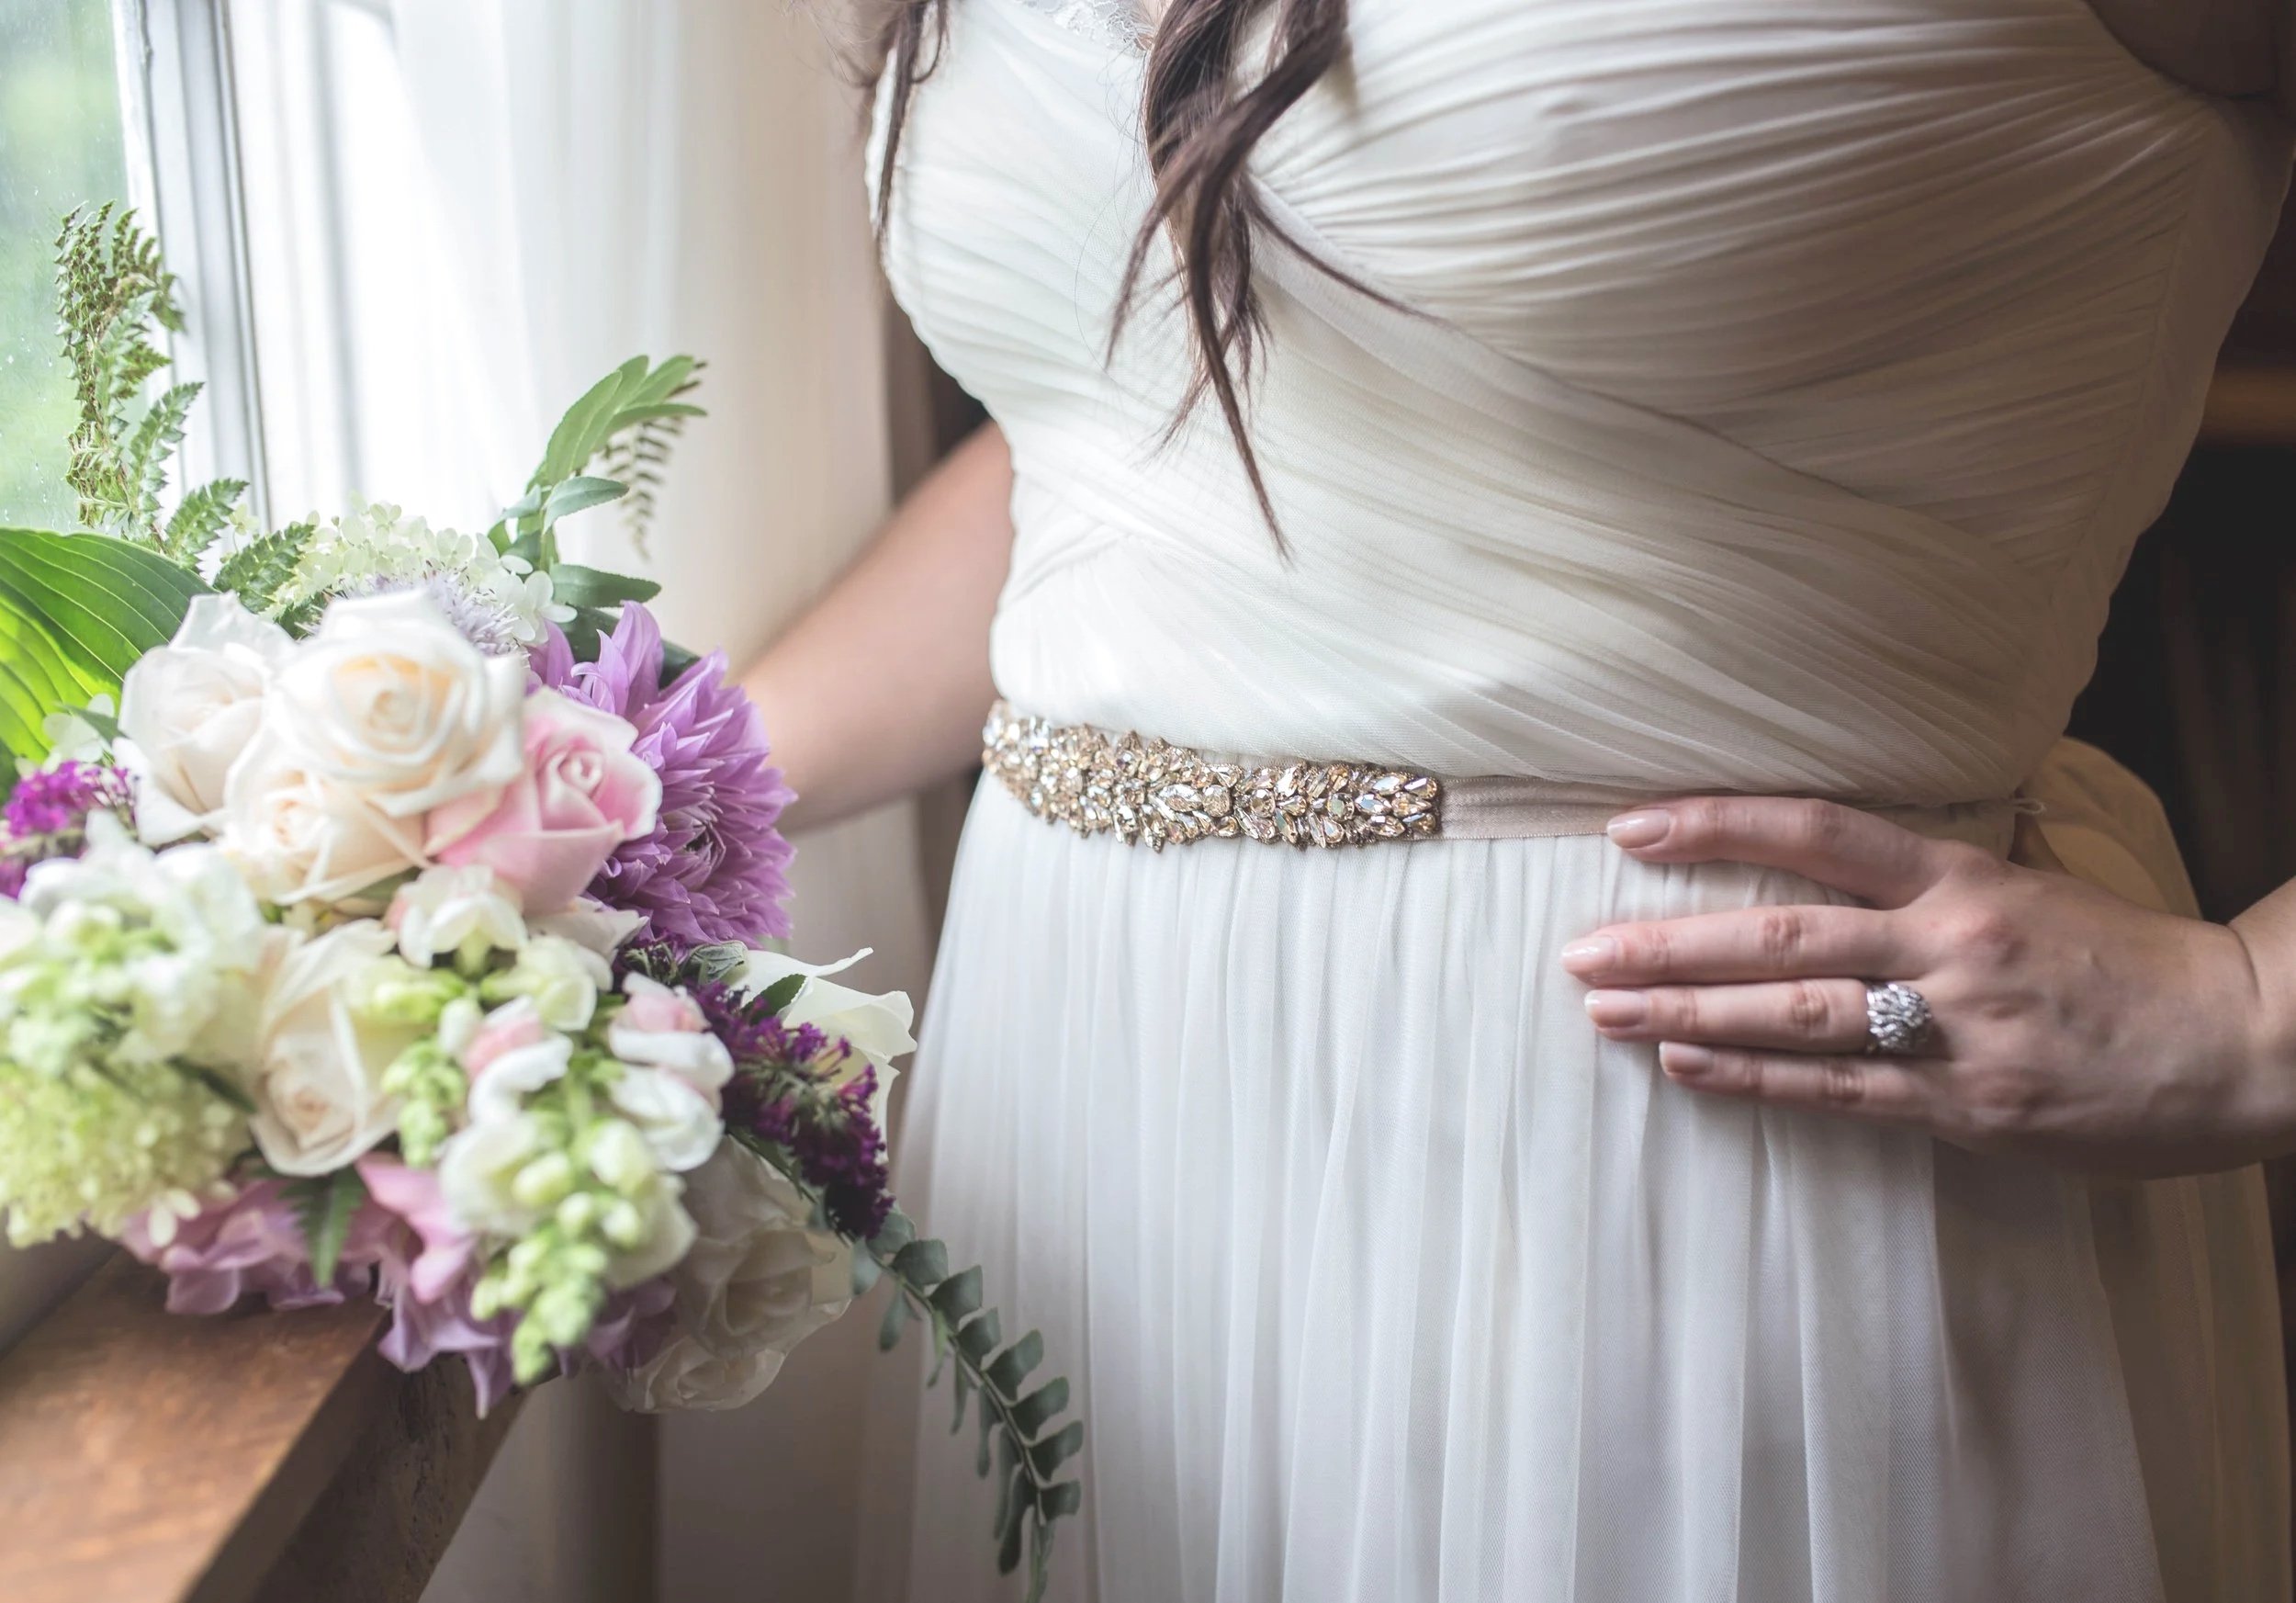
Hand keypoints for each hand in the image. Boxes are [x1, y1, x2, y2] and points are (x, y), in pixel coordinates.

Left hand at [1559, 797, 2295, 1175]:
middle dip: (1667, 942)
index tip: (1630, 828)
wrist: (2243, 1041)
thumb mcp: (2029, 891)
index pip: (1814, 831)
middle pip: (1780, 931)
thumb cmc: (2128, 963)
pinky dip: (1753, 1078)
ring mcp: (1955, 1029)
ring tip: (1605, 1011)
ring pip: (1793, 1013)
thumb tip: (1824, 879)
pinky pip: (1838, 1092)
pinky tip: (1686, 1064)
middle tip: (1580, 952)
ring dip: (1687, 1010)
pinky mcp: (1966, 1108)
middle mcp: (1948, 943)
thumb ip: (1928, 886)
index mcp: (1962, 876)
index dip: (1716, 824)